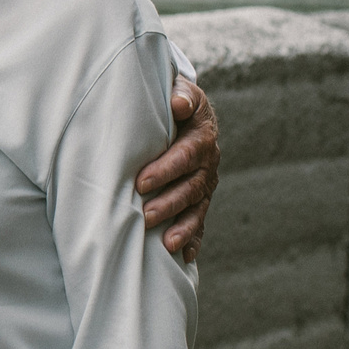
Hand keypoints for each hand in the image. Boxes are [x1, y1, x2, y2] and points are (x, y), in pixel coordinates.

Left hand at [137, 76, 217, 261]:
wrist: (187, 110)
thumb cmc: (175, 101)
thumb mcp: (181, 91)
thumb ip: (181, 96)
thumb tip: (177, 104)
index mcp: (200, 138)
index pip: (184, 156)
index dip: (165, 170)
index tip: (141, 182)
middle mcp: (207, 164)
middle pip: (190, 187)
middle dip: (168, 203)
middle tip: (145, 216)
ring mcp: (205, 184)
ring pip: (196, 208)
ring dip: (181, 227)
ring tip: (166, 244)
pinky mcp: (201, 198)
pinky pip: (200, 221)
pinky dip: (194, 238)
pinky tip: (186, 256)